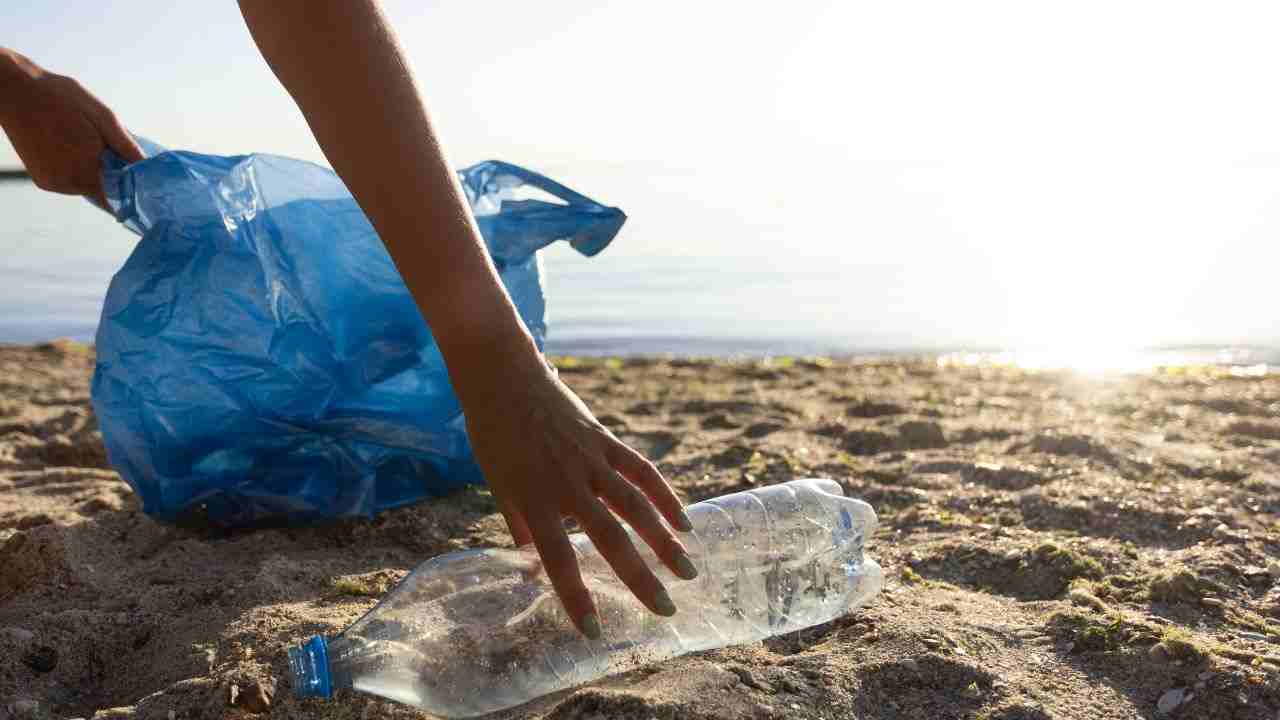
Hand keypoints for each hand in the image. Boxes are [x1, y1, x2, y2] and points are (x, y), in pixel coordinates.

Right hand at [0, 49, 143, 208]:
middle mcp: (69, 183)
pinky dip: (77, 171)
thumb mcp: (102, 116)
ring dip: (94, 172)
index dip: (133, 194)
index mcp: (87, 168)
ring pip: (87, 187)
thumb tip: (146, 165)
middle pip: (105, 193)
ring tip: (87, 144)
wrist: (14, 91)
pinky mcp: (42, 181)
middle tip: (115, 154)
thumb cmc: (60, 98)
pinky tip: (71, 148)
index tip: (143, 187)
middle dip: (114, 178)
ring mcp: (53, 184)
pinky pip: (70, 182)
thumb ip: (126, 145)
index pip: (119, 199)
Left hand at [460, 350, 697, 638]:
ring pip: (636, 506)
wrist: (504, 376)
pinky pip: (642, 471)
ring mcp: (591, 458)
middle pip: (610, 537)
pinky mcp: (606, 439)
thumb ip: (522, 526)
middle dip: (640, 578)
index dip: (576, 597)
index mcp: (534, 497)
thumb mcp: (499, 485)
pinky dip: (665, 496)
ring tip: (688, 571)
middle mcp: (567, 481)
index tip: (595, 631)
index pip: (557, 558)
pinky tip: (683, 522)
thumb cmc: (495, 435)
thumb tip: (533, 568)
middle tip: (665, 611)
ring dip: (665, 541)